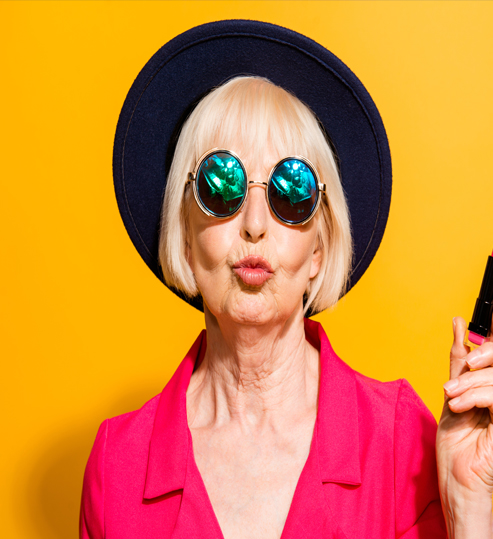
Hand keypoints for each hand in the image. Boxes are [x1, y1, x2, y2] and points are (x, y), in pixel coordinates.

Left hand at [436, 316, 492, 535]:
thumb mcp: (454, 394)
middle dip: (484, 354)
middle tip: (464, 364)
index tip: (463, 323)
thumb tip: (459, 327)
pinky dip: (475, 395)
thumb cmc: (457, 444)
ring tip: (451, 394)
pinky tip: (458, 405)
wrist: (458, 481)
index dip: (490, 340)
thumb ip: (460, 363)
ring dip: (470, 381)